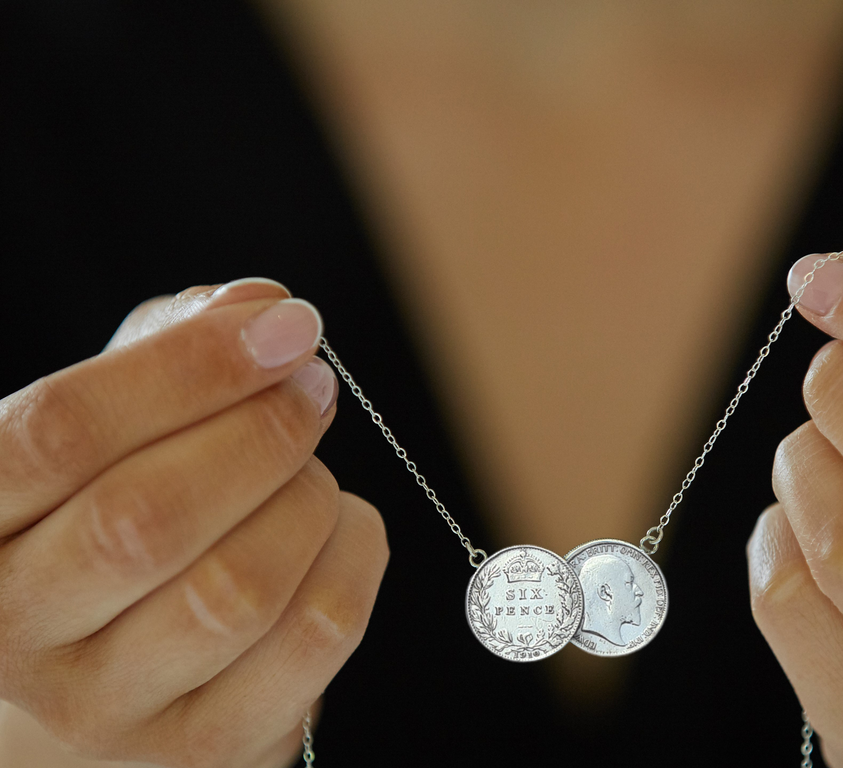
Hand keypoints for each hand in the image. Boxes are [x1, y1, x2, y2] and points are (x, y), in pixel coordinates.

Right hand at [0, 279, 388, 767]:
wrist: (100, 677)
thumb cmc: (103, 526)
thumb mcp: (103, 433)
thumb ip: (163, 356)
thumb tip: (259, 307)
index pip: (61, 432)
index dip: (188, 365)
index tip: (284, 323)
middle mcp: (14, 636)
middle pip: (148, 517)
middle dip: (261, 429)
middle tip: (311, 384)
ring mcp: (106, 710)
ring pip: (239, 585)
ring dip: (307, 496)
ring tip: (310, 470)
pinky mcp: (204, 749)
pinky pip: (316, 633)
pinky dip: (354, 554)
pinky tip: (338, 527)